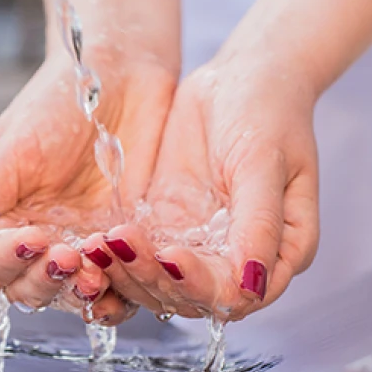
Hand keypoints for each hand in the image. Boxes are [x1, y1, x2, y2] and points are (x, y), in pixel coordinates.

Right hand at [0, 49, 176, 321]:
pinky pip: (122, 287)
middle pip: (29, 288)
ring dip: (81, 293)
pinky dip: (121, 295)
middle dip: (45, 281)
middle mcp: (39, 238)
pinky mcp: (127, 245)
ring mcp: (83, 243)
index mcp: (2, 217)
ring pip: (73, 295)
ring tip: (96, 274)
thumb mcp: (10, 150)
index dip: (8, 261)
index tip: (32, 238)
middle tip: (68, 257)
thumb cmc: (59, 102)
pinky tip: (125, 285)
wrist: (122, 73)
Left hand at [88, 55, 320, 320]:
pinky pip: (138, 253)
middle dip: (151, 278)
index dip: (199, 285)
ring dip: (127, 272)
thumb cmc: (268, 113)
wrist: (240, 76)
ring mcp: (198, 244)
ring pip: (158, 282)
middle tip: (118, 244)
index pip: (235, 294)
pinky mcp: (165, 225)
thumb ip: (259, 225)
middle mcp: (237, 259)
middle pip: (189, 296)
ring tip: (97, 244)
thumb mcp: (264, 164)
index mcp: (279, 254)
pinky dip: (116, 253)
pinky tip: (92, 239)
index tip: (169, 255)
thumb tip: (250, 285)